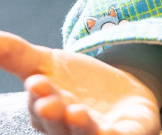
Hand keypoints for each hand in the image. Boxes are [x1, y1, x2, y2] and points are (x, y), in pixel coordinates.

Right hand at [0, 31, 159, 134]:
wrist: (121, 95)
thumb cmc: (76, 84)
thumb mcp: (48, 64)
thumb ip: (17, 55)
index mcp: (47, 114)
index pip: (40, 105)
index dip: (39, 94)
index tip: (36, 80)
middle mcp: (68, 130)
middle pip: (58, 124)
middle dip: (53, 114)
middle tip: (47, 102)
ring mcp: (97, 134)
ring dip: (79, 127)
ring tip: (75, 112)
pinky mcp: (125, 134)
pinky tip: (112, 132)